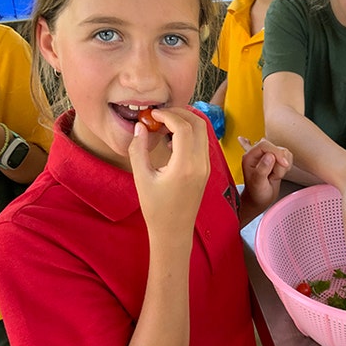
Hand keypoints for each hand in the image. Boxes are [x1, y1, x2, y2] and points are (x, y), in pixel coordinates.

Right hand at [129, 107, 209, 241]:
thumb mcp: (142, 178)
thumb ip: (139, 149)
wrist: (174, 232)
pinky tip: (171, 141)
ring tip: (163, 126)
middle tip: (160, 114)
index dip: (168, 115)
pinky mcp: (206, 169)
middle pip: (199, 124)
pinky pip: (202, 143)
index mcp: (185, 166)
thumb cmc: (155, 209)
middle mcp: (201, 164)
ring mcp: (206, 166)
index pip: (183, 128)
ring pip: (203, 132)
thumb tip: (140, 127)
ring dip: (185, 122)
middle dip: (180, 113)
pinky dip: (189, 134)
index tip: (152, 114)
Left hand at [239, 137, 291, 219]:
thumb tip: (269, 156)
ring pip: (284, 152)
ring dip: (283, 166)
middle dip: (279, 162)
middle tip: (273, 176)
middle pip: (276, 148)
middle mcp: (258, 154)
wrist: (260, 199)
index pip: (264, 145)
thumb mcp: (258, 183)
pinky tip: (278, 174)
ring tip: (274, 176)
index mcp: (249, 156)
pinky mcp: (276, 159)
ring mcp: (267, 156)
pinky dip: (286, 166)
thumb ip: (262, 169)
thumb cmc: (256, 193)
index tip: (283, 164)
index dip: (276, 152)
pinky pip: (287, 157)